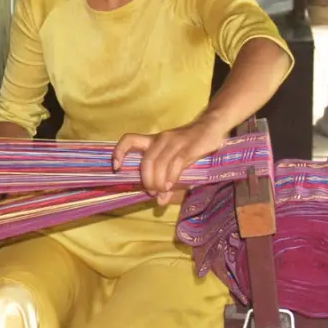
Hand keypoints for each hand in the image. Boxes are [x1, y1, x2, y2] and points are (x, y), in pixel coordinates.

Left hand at [112, 119, 226, 205]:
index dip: (119, 152)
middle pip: (146, 161)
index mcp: (152, 140)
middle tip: (151, 191)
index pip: (129, 140)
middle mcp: (160, 139)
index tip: (116, 168)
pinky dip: (170, 178)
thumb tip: (160, 201)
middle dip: (146, 180)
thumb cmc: (188, 145)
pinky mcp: (189, 147)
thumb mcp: (174, 159)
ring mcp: (174, 142)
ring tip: (161, 191)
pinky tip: (169, 186)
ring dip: (158, 182)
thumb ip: (165, 178)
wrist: (211, 126)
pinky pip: (175, 164)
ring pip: (159, 164)